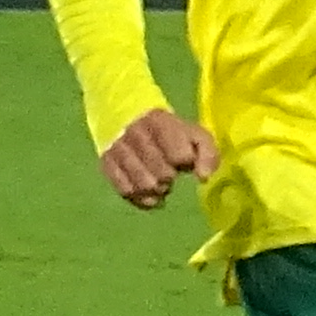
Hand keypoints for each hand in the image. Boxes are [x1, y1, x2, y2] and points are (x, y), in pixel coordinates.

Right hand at [99, 106, 217, 205]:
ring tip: (160, 185)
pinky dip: (141, 199)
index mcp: (160, 122)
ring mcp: (118, 149)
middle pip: (162, 174)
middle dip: (169, 178)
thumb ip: (208, 153)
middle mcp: (135, 133)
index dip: (184, 162)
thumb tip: (204, 178)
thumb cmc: (169, 132)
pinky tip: (149, 195)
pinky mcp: (106, 164)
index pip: (179, 156)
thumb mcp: (193, 134)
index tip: (182, 159)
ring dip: (157, 191)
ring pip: (144, 186)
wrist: (127, 116)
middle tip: (169, 174)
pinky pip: (126, 192)